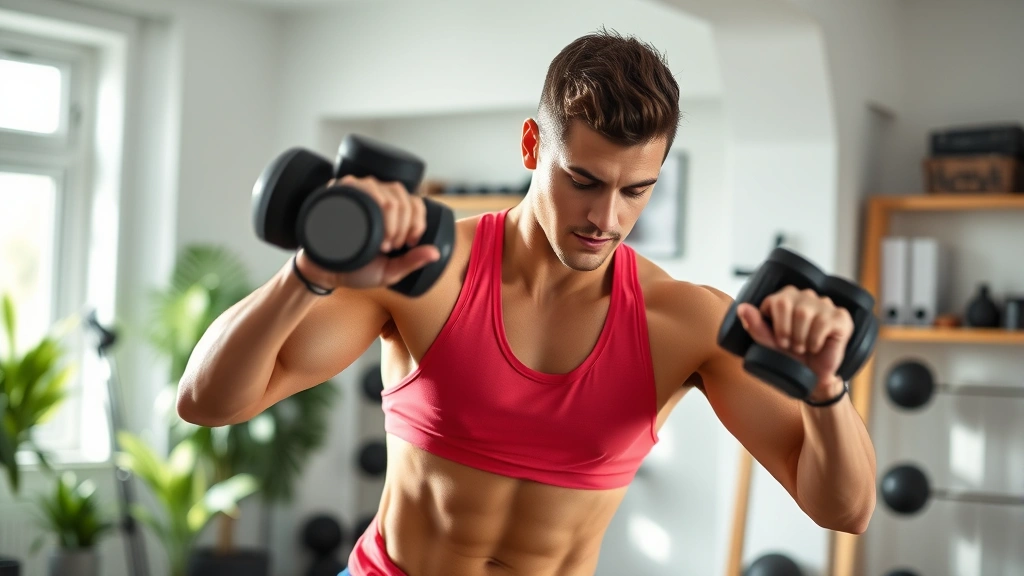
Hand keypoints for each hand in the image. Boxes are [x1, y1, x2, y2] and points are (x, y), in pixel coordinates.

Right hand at [296, 175, 439, 290]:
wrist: (324, 273)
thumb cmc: (357, 269)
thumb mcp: (389, 271)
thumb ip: (412, 262)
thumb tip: (436, 253)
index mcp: (392, 211)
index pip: (414, 202)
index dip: (419, 222)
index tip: (410, 243)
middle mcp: (377, 197)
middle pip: (403, 197)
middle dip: (404, 226)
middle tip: (391, 247)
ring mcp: (358, 193)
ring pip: (385, 191)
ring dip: (391, 219)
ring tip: (382, 242)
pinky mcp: (340, 193)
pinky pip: (358, 185)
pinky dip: (370, 202)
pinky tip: (369, 224)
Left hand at [736, 286, 853, 400]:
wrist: (811, 376)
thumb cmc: (789, 356)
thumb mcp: (767, 342)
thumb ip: (754, 325)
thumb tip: (742, 308)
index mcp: (786, 298)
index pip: (775, 300)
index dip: (776, 324)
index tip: (779, 339)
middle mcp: (806, 296)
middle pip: (789, 304)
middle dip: (787, 332)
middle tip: (792, 346)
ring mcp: (825, 304)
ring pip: (805, 313)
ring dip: (801, 338)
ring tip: (803, 347)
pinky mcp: (841, 316)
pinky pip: (823, 322)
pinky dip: (815, 341)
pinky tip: (817, 346)